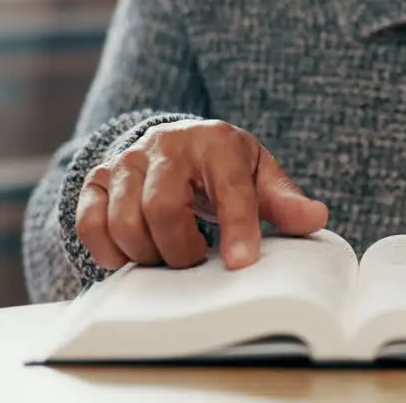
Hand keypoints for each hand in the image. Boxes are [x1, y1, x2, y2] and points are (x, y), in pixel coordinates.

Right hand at [76, 119, 328, 271]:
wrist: (175, 143)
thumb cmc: (224, 165)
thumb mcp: (260, 174)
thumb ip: (285, 199)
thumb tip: (315, 217)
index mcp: (216, 143)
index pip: (230, 188)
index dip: (237, 227)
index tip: (242, 263)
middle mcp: (166, 145)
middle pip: (162, 208)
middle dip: (181, 250)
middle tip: (197, 258)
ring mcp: (127, 161)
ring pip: (124, 221)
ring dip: (148, 254)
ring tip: (169, 254)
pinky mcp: (97, 180)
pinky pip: (90, 224)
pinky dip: (109, 251)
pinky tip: (133, 254)